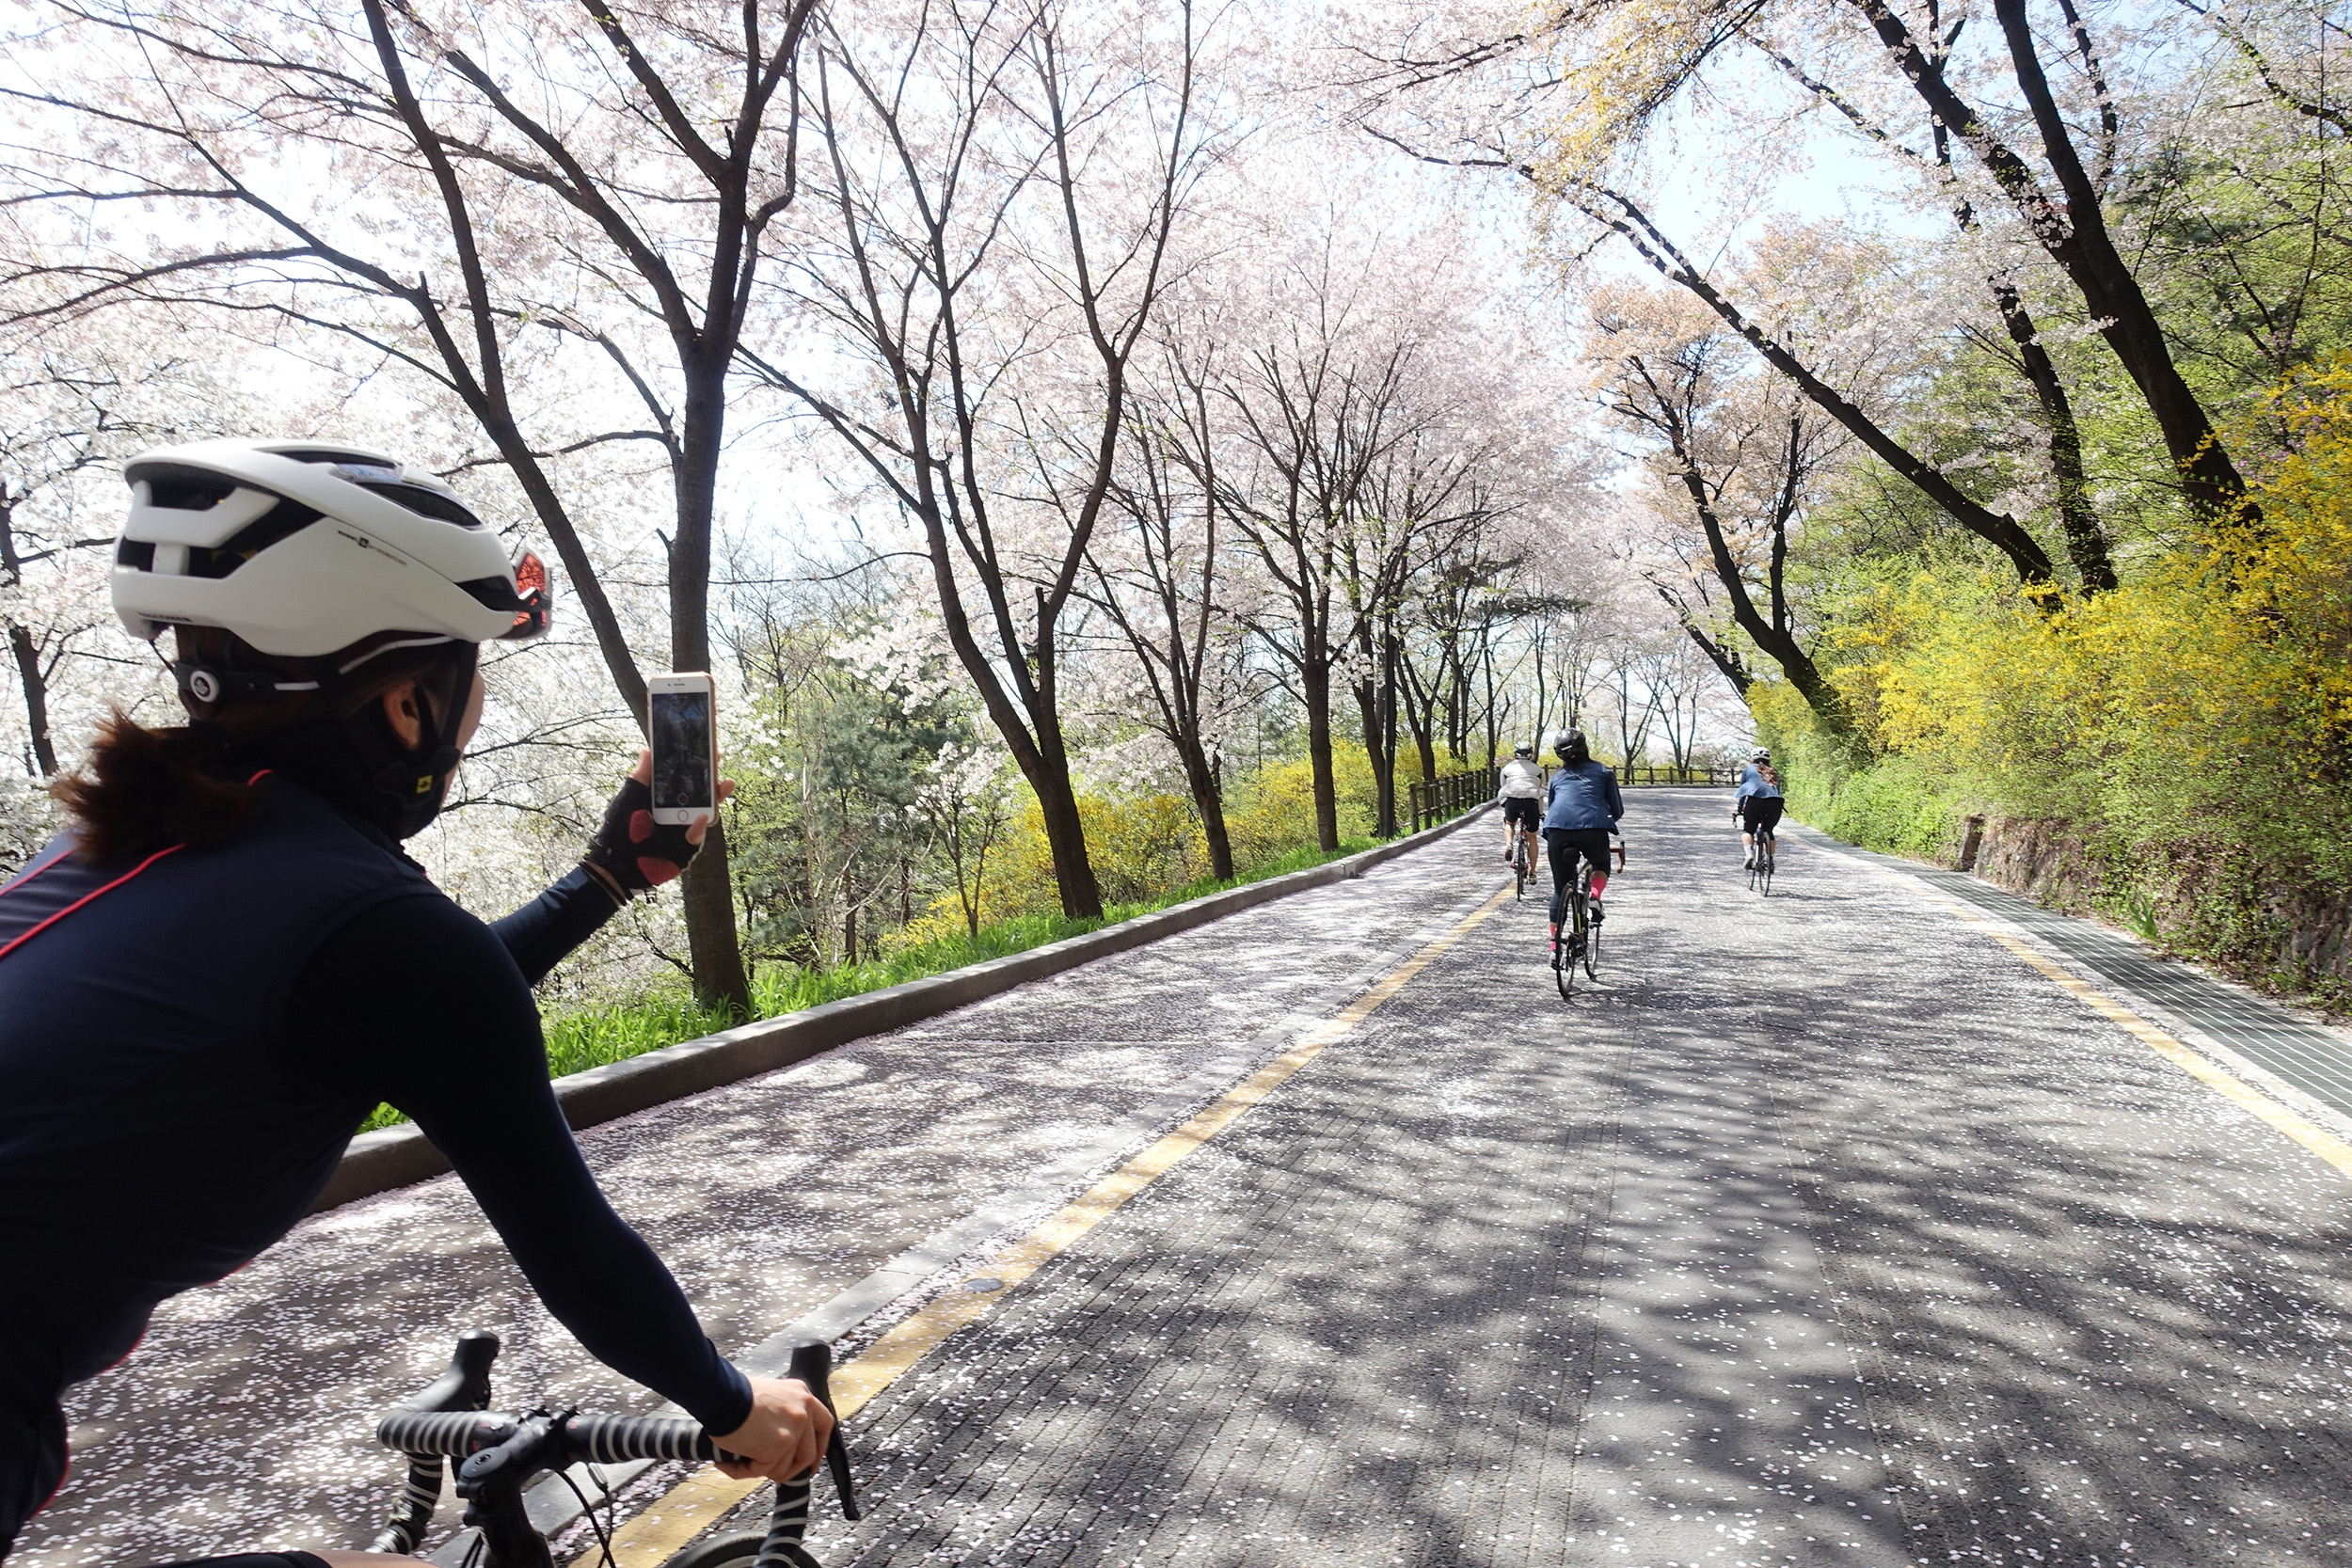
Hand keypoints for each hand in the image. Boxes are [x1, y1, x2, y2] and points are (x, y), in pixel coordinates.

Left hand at [581, 750, 738, 900]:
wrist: (615, 864)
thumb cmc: (619, 829)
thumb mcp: (629, 798)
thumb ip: (640, 776)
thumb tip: (647, 750)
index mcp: (664, 798)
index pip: (685, 779)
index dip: (697, 766)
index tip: (707, 751)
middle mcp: (677, 812)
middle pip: (702, 795)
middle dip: (714, 780)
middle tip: (719, 764)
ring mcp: (683, 830)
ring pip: (707, 813)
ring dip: (716, 799)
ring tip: (723, 786)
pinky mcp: (686, 848)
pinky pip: (697, 836)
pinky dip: (699, 828)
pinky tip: (701, 818)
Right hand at [711, 1374, 833, 1483]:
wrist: (721, 1395)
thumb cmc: (733, 1395)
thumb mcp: (768, 1396)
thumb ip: (781, 1415)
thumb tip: (777, 1442)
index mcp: (801, 1394)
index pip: (823, 1423)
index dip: (819, 1445)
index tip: (813, 1460)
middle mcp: (804, 1410)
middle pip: (810, 1451)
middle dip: (795, 1468)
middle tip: (779, 1475)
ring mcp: (795, 1429)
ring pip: (785, 1466)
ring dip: (762, 1469)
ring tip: (739, 1462)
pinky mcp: (781, 1445)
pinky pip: (765, 1470)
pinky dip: (744, 1471)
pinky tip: (728, 1464)